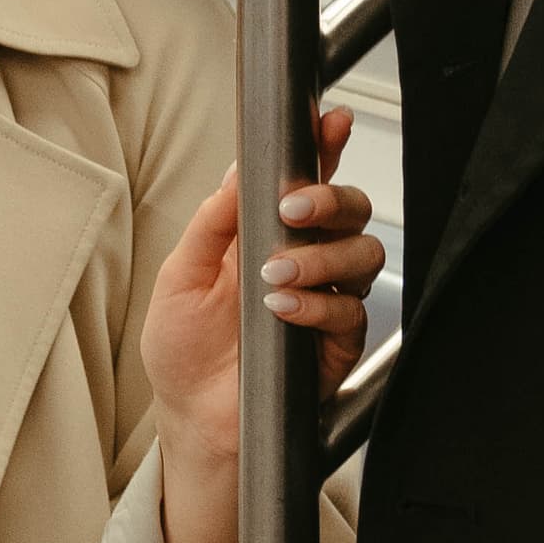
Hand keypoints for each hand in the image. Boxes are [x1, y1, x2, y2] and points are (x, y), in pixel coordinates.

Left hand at [142, 109, 380, 542]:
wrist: (194, 421)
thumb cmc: (184, 354)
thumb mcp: (181, 275)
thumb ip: (214, 222)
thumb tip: (240, 170)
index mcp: (267, 235)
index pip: (307, 180)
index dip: (326, 145)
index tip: (330, 121)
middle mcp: (306, 261)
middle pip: (352, 208)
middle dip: (329, 198)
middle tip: (293, 211)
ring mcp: (327, 301)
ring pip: (362, 254)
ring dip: (320, 257)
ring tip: (274, 277)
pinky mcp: (339, 344)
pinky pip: (352, 311)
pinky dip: (318, 304)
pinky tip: (283, 310)